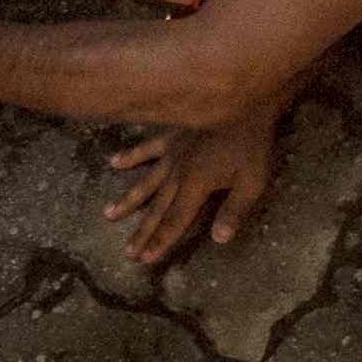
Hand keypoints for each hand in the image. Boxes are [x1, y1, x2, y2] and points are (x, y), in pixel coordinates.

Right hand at [106, 112, 276, 266]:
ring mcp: (171, 154)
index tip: (144, 259)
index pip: (175, 221)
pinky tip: (114, 163)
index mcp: (195, 187)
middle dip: (143, 232)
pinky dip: (131, 156)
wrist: (242, 102)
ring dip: (128, 201)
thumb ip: (234, 211)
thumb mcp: (253, 182)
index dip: (160, 241)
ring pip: (146, 182)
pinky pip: (147, 148)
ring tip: (109, 215)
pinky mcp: (172, 137)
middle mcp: (177, 174)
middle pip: (157, 209)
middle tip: (128, 252)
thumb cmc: (252, 144)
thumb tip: (218, 240)